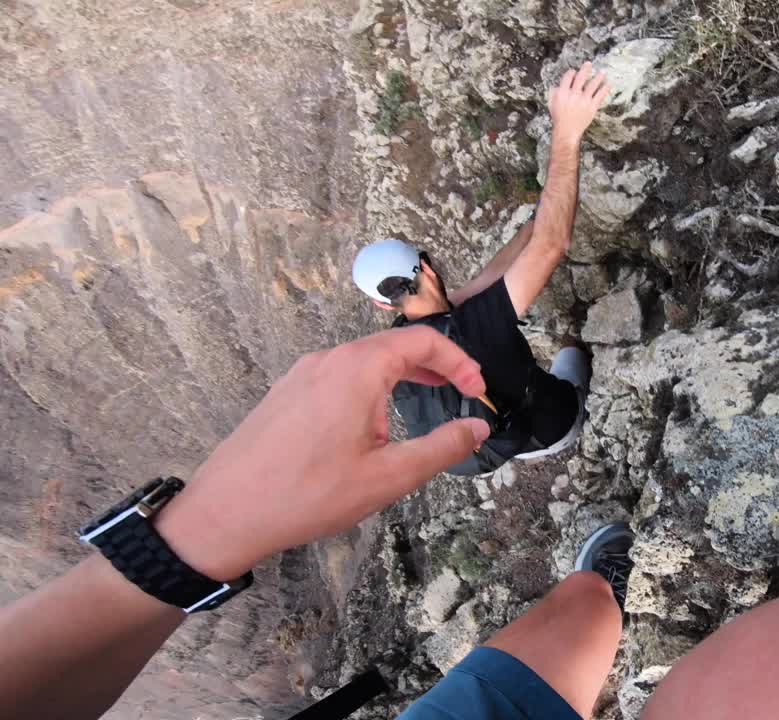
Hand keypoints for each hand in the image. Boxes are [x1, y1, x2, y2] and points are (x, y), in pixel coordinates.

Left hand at [153, 326, 491, 580]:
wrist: (224, 513)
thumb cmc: (306, 495)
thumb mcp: (388, 477)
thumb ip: (442, 448)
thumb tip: (477, 427)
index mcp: (357, 369)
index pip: (422, 340)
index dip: (459, 361)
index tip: (477, 390)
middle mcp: (328, 360)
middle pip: (394, 345)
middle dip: (435, 366)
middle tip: (461, 393)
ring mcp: (302, 374)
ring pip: (365, 361)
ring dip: (402, 376)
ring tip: (422, 406)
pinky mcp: (287, 393)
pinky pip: (339, 376)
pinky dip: (371, 387)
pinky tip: (373, 423)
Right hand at [549, 61, 610, 143]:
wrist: (567, 131)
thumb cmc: (559, 119)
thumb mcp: (552, 104)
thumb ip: (555, 93)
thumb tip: (558, 86)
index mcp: (562, 92)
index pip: (568, 77)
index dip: (571, 72)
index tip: (574, 71)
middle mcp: (573, 94)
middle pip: (581, 78)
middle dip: (585, 69)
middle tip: (589, 64)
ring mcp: (584, 100)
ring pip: (592, 85)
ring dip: (598, 77)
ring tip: (603, 72)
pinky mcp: (592, 107)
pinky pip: (600, 95)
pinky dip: (605, 89)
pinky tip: (609, 85)